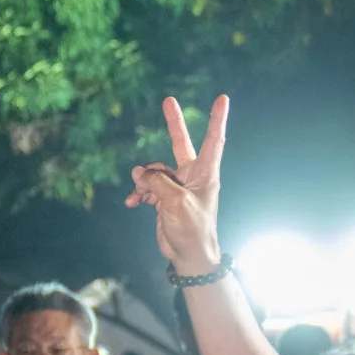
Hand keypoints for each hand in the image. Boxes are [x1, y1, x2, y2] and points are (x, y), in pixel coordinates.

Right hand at [125, 95, 227, 274]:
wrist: (189, 255)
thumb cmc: (192, 229)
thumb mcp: (175, 201)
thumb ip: (156, 181)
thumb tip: (139, 172)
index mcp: (205, 173)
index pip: (213, 140)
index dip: (217, 119)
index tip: (223, 99)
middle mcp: (192, 176)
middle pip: (180, 143)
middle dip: (174, 123)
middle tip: (168, 100)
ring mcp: (177, 186)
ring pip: (154, 170)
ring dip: (143, 180)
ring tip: (139, 194)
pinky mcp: (164, 197)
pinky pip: (147, 187)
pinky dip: (138, 193)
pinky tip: (132, 202)